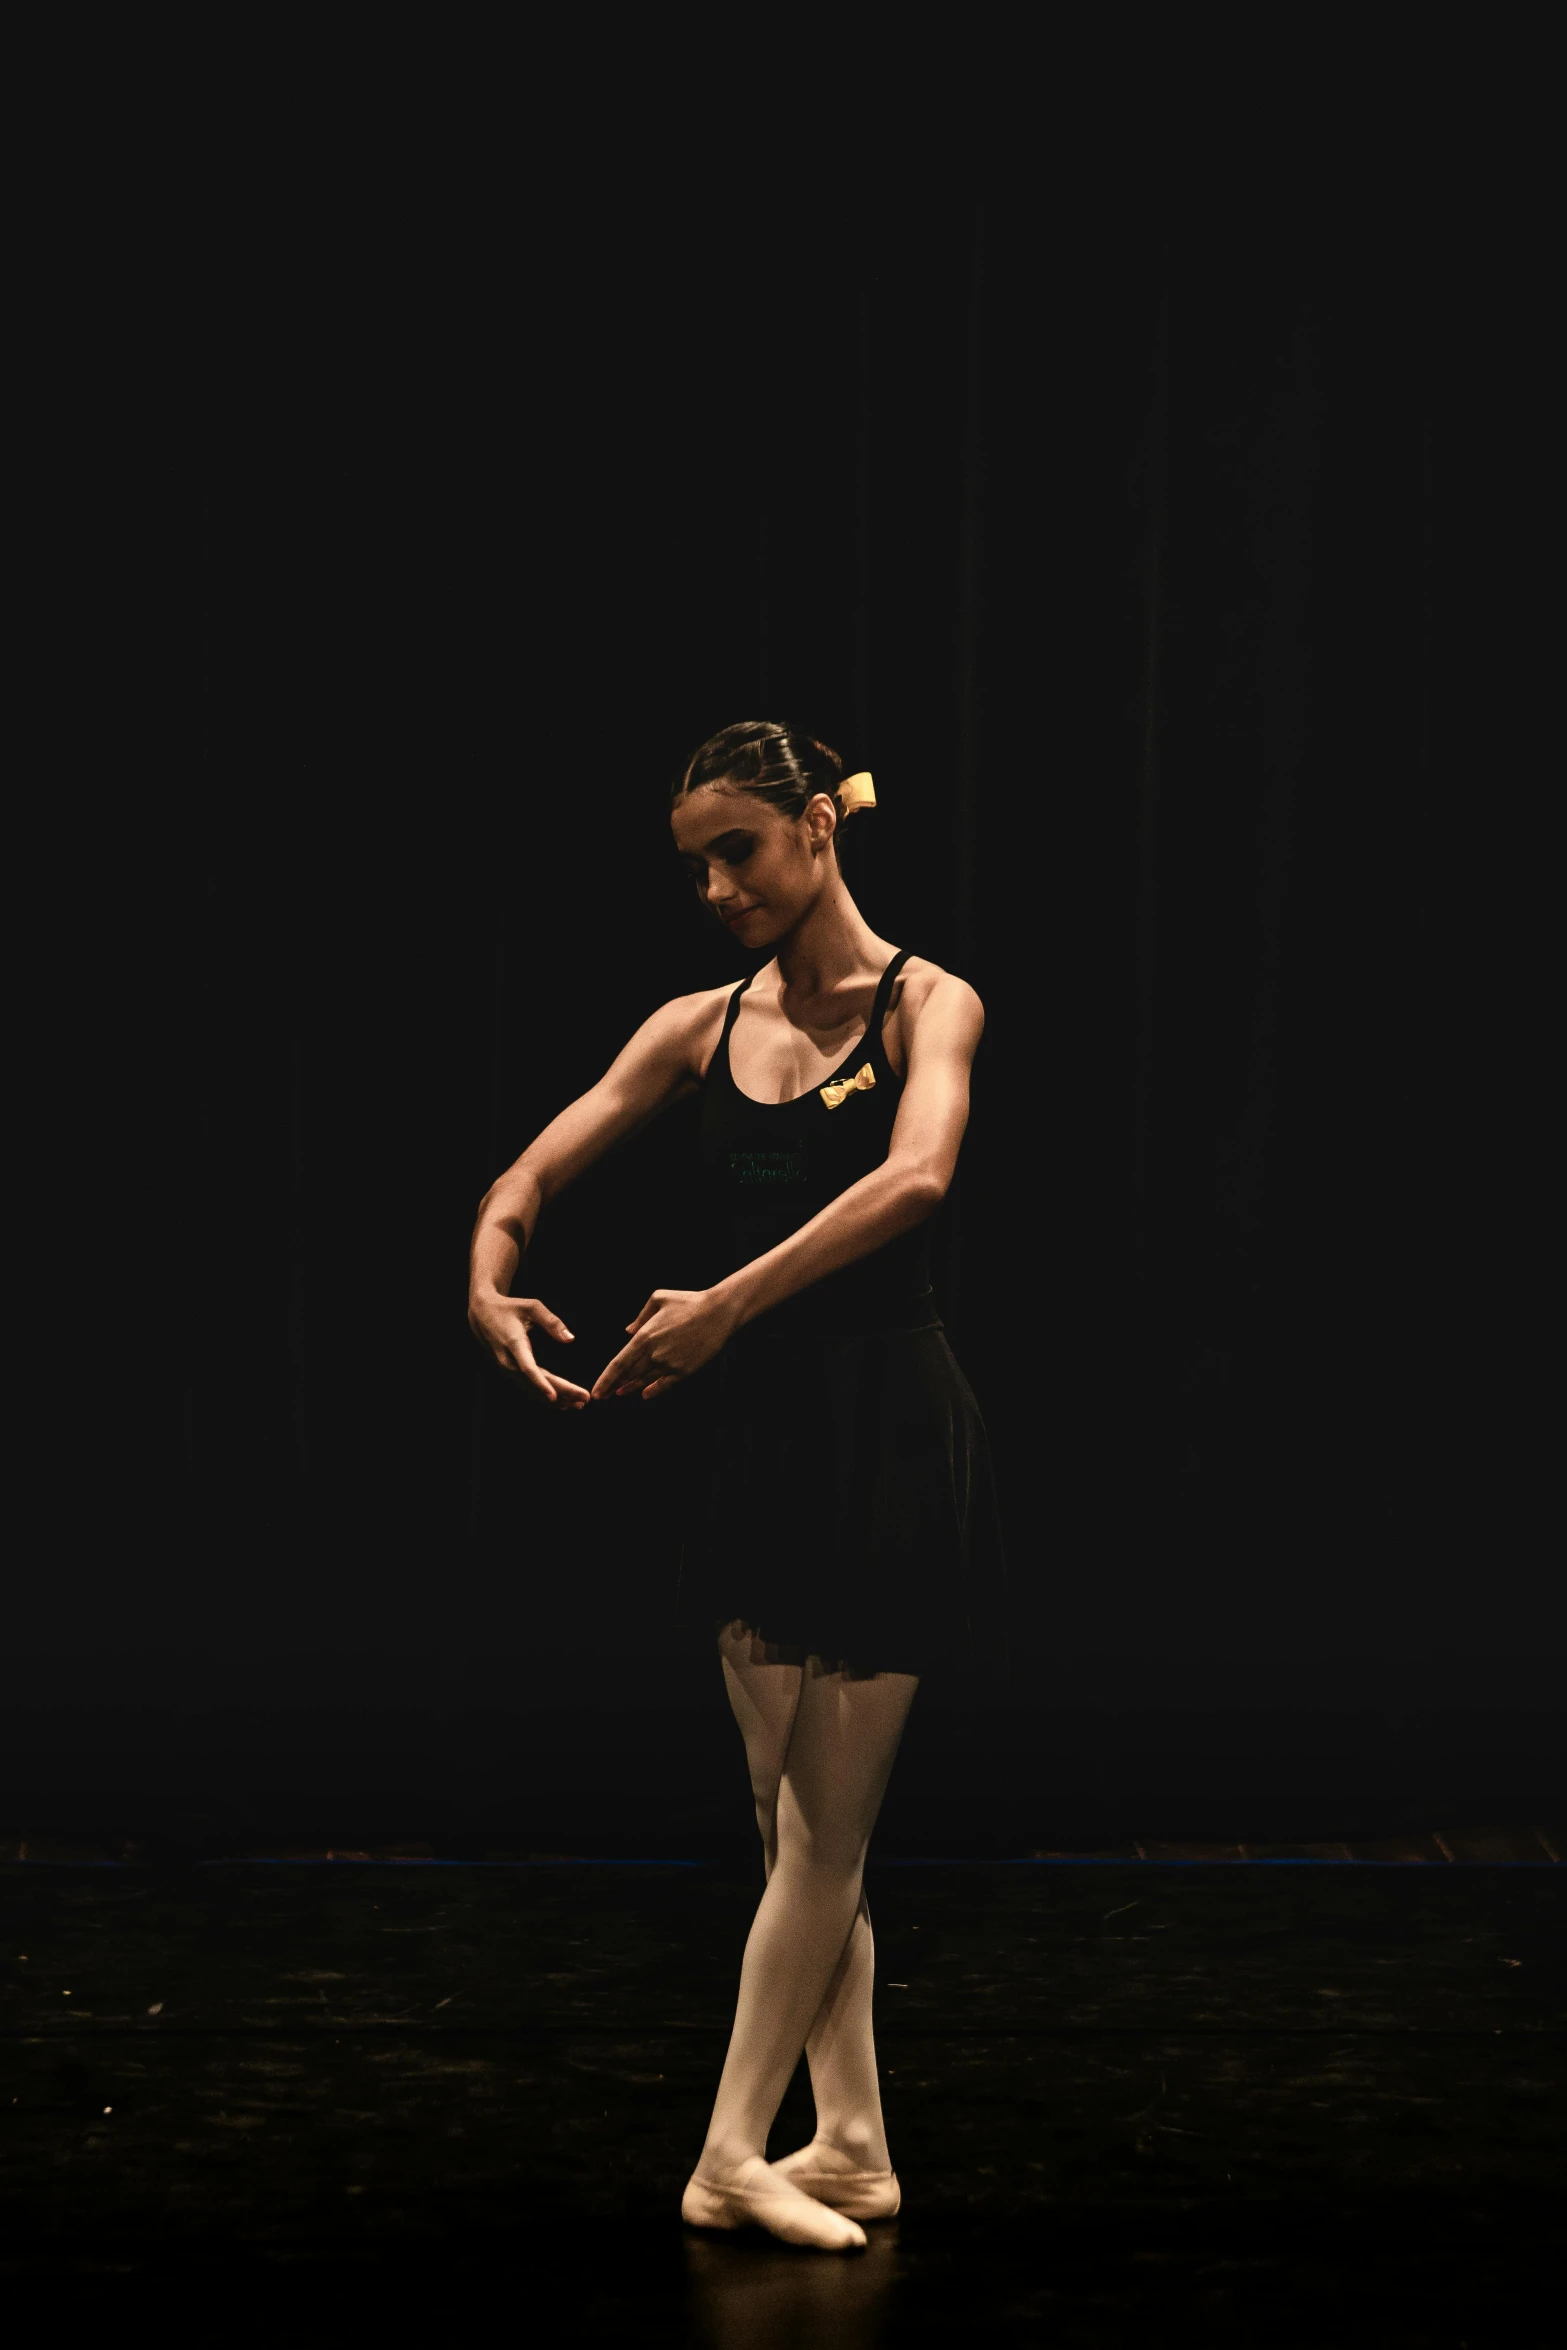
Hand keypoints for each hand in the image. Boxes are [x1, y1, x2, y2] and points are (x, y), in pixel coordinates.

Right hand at [468, 1292, 590, 1410]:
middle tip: (584, 1400)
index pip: (527, 1368)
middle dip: (560, 1393)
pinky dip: (544, 1396)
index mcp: (514, 1344)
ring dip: (555, 1399)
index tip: (554, 1396)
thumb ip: (551, 1322)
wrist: (482, 1314)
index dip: (540, 1384)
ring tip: (578, 1405)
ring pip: (531, 1390)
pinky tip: (561, 1402)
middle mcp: (508, 1361)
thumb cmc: (509, 1308)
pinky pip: (527, 1388)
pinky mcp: (508, 1372)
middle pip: (534, 1383)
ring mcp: (506, 1369)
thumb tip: (570, 1339)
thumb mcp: (531, 1307)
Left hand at [590, 1287, 738, 1402]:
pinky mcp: (684, 1370)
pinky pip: (665, 1385)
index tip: (597, 1392)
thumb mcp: (658, 1298)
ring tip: (620, 1393)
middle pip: (629, 1376)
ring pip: (645, 1381)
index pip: (618, 1364)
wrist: (718, 1312)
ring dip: (631, 1388)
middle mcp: (654, 1353)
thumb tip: (628, 1331)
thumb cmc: (688, 1301)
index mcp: (645, 1336)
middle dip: (613, 1386)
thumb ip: (640, 1317)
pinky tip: (646, 1395)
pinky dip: (654, 1391)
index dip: (606, 1380)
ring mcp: (670, 1364)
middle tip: (602, 1396)